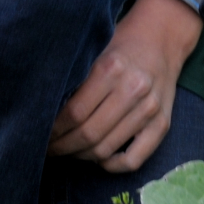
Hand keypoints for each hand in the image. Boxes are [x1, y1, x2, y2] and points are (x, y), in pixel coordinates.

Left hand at [50, 0, 201, 171]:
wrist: (163, 37)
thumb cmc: (120, 45)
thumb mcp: (95, 52)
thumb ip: (75, 81)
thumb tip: (44, 114)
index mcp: (111, 68)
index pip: (74, 113)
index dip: (53, 130)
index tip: (40, 134)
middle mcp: (133, 90)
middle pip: (88, 134)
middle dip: (62, 147)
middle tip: (49, 148)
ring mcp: (150, 110)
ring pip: (106, 149)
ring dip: (81, 156)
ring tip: (68, 151)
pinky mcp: (162, 124)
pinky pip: (133, 160)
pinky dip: (111, 166)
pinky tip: (98, 158)